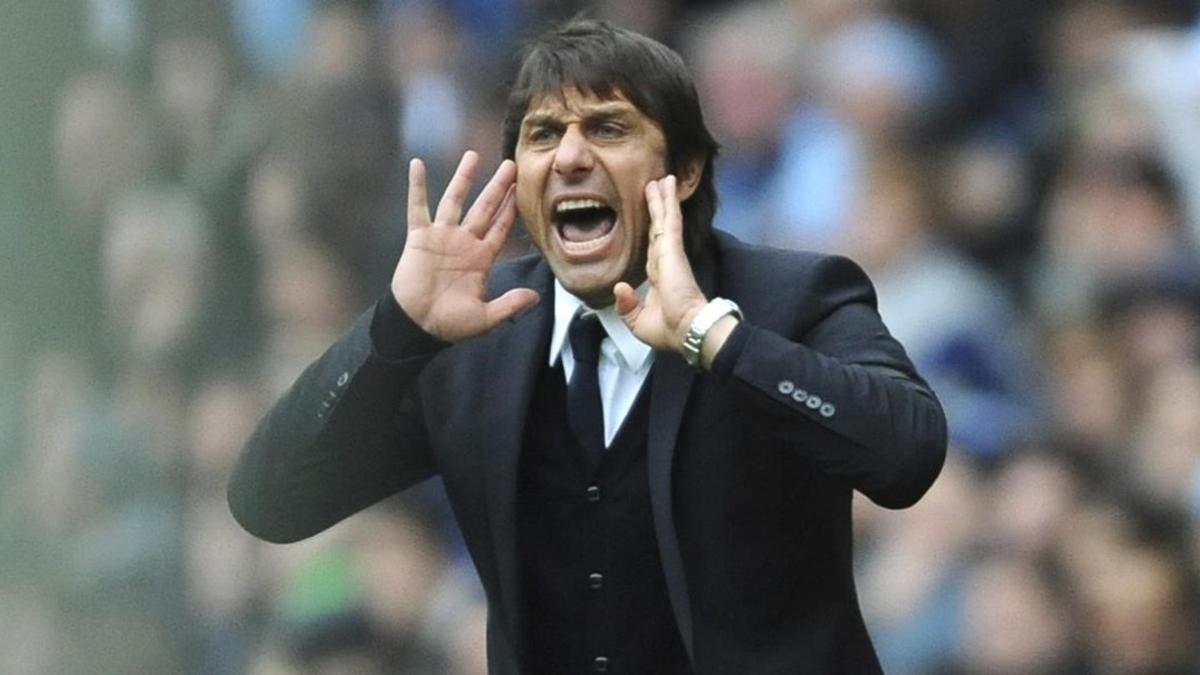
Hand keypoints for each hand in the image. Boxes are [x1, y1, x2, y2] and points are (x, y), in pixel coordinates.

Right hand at [391, 151, 538, 341]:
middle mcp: (464, 242)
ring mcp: (441, 237)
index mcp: (481, 259)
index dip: (511, 209)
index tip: (523, 190)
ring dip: (463, 178)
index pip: (501, 228)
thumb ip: (510, 305)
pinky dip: (417, 186)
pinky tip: (417, 164)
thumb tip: (536, 297)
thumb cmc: (450, 324)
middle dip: (498, 187)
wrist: (417, 326)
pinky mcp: (419, 238)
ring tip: (473, 155)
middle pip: (484, 208)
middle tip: (511, 164)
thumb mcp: (485, 318)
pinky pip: (417, 207)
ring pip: (454, 200)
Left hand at [614, 175, 708, 353]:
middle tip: (656, 185)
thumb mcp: (638, 322)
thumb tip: (620, 286)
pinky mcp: (673, 251)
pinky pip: (670, 222)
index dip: (653, 230)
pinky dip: (668, 204)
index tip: (653, 216)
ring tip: (663, 179)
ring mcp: (670, 255)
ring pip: (665, 220)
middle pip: (659, 228)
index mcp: (658, 278)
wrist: (687, 332)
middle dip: (657, 207)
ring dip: (663, 199)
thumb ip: (627, 305)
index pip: (653, 247)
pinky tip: (668, 187)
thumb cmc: (669, 331)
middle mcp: (665, 262)